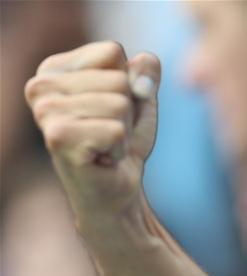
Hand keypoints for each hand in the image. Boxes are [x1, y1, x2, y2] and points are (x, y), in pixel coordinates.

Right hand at [24, 42, 159, 226]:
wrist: (117, 192)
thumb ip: (145, 71)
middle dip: (128, 112)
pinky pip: (116, 131)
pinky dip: (120, 149)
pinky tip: (104, 159)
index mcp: (54, 69)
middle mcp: (41, 86)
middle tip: (111, 134)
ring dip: (124, 132)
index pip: (112, 52)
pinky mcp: (59, 138)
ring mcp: (46, 112)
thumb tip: (145, 66)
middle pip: (118, 80)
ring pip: (119, 105)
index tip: (113, 111)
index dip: (128, 85)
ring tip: (107, 146)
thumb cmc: (123, 144)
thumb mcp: (140, 100)